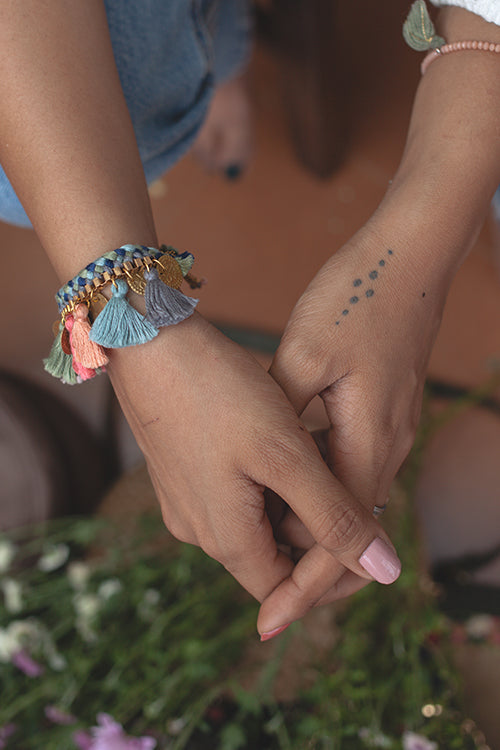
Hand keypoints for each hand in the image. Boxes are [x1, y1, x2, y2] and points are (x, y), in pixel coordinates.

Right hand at [106, 313, 399, 636]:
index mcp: (226, 539)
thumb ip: (335, 517)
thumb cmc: (218, 392)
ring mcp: (186, 501)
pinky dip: (266, 478)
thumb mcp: (287, 456)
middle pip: (273, 553)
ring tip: (315, 446)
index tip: (364, 534)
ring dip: (292, 497)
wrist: (148, 341)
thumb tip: (386, 573)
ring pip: (256, 519)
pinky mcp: (181, 472)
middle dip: (314, 524)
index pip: (288, 590)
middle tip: (343, 475)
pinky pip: (234, 493)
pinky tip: (281, 436)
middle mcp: (199, 531)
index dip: (332, 572)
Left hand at [259, 219, 445, 629]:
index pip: (335, 539)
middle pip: (347, 533)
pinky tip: (284, 491)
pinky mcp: (382, 414)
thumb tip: (271, 476)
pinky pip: (349, 472)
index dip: (301, 587)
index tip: (267, 623)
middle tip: (260, 598)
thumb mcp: (303, 358)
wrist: (406, 258)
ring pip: (348, 505)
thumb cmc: (355, 300)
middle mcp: (386, 447)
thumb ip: (287, 423)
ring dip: (310, 533)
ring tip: (263, 555)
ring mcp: (388, 431)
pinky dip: (318, 494)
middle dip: (306, 571)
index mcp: (369, 442)